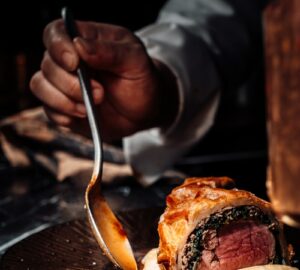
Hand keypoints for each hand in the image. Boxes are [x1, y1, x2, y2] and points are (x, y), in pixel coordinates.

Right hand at [30, 19, 177, 140]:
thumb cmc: (142, 79)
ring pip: (41, 86)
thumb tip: (79, 45)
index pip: (56, 33)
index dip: (58, 47)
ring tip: (90, 108)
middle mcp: (70, 61)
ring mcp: (65, 85)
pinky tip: (83, 116)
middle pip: (47, 64)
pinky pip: (49, 110)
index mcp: (86, 40)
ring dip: (63, 101)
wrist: (146, 110)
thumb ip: (110, 51)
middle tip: (100, 93)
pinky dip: (62, 115)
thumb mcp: (136, 61)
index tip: (74, 63)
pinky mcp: (65, 108)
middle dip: (70, 83)